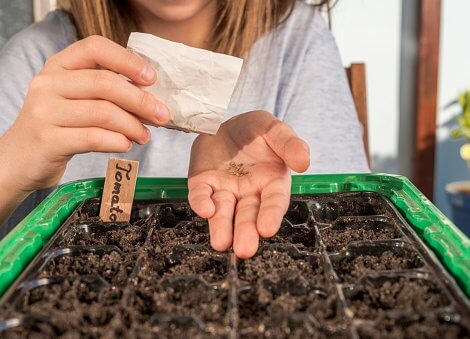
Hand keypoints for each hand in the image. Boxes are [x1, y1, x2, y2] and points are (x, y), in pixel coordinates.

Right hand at [0, 35, 169, 194]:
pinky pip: (93, 137)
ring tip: (144, 136)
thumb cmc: (58, 126)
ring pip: (103, 113)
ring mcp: (45, 111)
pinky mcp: (48, 140)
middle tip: (162, 116)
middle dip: (141, 101)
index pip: (95, 47)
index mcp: (59, 66)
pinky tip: (126, 145)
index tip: (152, 79)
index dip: (128, 61)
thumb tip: (152, 99)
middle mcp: (48, 83)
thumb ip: (105, 92)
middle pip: (105, 84)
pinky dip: (117, 141)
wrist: (20, 159)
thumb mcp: (75, 99)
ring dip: (133, 125)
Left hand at [188, 111, 309, 257]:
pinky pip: (201, 195)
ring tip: (221, 243)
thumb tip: (304, 163)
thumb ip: (290, 144)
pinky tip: (205, 209)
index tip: (268, 229)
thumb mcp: (275, 130)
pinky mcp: (203, 184)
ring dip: (222, 227)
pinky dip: (201, 203)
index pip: (274, 202)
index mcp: (272, 182)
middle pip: (248, 215)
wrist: (225, 122)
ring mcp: (225, 190)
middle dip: (246, 232)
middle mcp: (249, 192)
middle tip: (244, 249)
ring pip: (224, 212)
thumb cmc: (256, 130)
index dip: (271, 215)